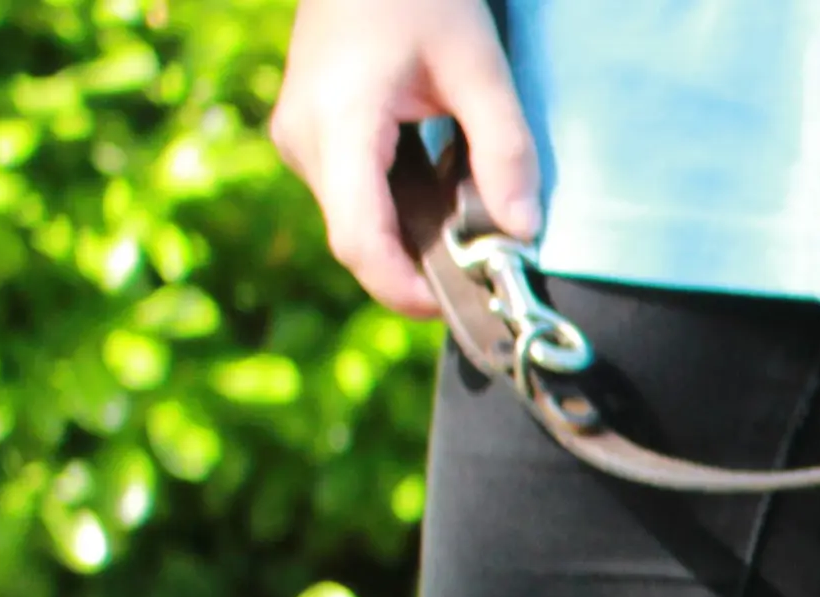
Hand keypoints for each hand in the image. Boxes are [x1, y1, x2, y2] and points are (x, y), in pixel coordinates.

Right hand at [268, 0, 541, 316]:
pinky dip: (397, 208)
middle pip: (359, 239)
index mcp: (338, 124)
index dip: (405, 290)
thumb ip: (505, 151)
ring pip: (355, 221)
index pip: (359, 241)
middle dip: (418, 265)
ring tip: (470, 215)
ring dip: (410, 236)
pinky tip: (441, 185)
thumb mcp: (480, 67)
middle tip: (486, 263)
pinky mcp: (307, 138)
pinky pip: (352, 196)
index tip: (457, 305)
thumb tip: (523, 232)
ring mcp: (297, 139)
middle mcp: (302, 140)